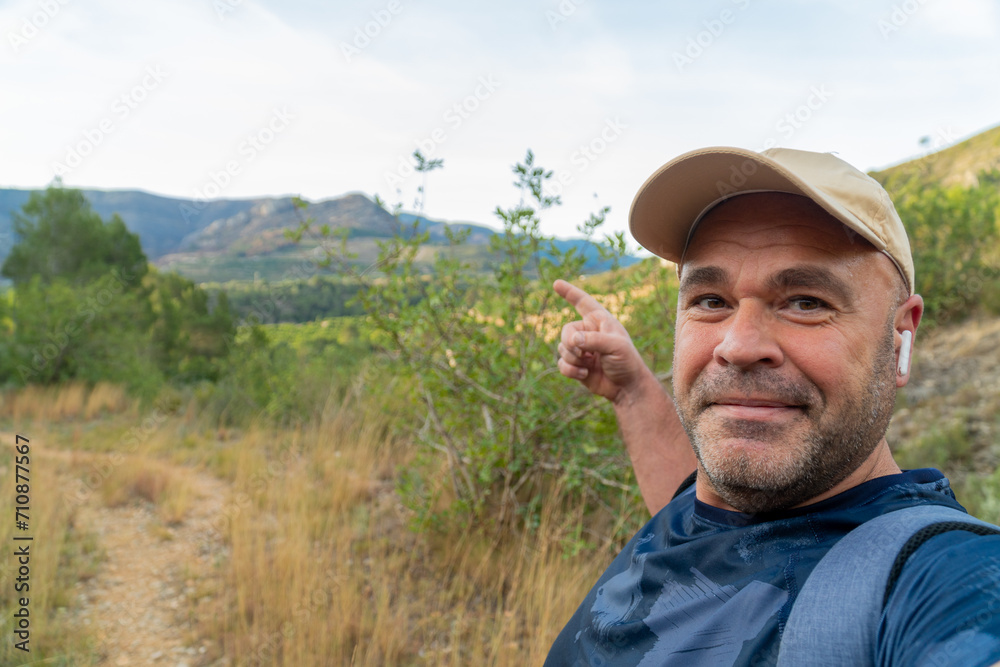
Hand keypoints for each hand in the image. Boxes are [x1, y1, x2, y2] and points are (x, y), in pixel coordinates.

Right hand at [554, 279, 648, 402]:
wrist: (627, 387)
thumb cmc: (627, 362)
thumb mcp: (615, 346)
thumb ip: (593, 340)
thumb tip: (572, 340)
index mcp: (600, 321)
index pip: (583, 302)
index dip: (570, 292)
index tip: (556, 284)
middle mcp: (588, 332)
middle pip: (566, 331)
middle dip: (571, 344)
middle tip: (585, 354)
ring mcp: (581, 349)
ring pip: (562, 348)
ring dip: (573, 359)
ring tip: (589, 366)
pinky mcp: (576, 365)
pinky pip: (561, 364)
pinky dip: (570, 370)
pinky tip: (584, 375)